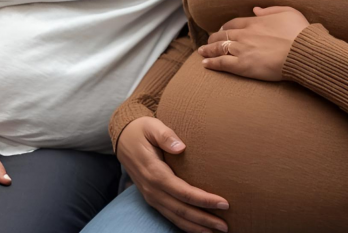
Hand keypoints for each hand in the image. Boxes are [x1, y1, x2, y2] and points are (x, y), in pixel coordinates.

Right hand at [116, 117, 229, 232]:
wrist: (122, 138)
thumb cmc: (141, 130)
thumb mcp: (151, 126)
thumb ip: (165, 135)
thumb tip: (181, 147)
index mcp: (154, 172)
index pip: (183, 192)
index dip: (204, 200)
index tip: (224, 202)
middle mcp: (152, 189)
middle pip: (181, 210)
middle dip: (204, 219)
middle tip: (225, 226)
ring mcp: (150, 196)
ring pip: (175, 217)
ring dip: (196, 227)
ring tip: (216, 232)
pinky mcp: (152, 198)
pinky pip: (169, 216)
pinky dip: (184, 225)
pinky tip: (198, 228)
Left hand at [199, 6, 309, 81]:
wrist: (302, 51)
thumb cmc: (300, 32)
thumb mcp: (288, 11)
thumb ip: (270, 9)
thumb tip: (255, 9)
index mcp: (254, 22)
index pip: (233, 23)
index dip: (225, 27)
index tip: (222, 30)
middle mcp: (244, 34)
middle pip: (222, 35)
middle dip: (213, 38)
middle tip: (208, 42)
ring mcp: (242, 50)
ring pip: (219, 48)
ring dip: (208, 49)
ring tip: (201, 51)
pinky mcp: (243, 65)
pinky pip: (222, 63)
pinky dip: (212, 63)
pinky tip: (205, 64)